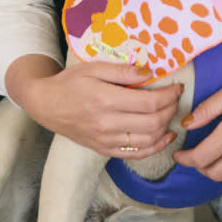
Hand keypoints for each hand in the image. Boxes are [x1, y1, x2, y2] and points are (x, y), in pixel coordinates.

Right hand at [5, 54, 181, 158]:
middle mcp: (107, 123)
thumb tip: (149, 73)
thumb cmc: (69, 83)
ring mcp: (106, 140)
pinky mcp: (104, 150)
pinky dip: (154, 147)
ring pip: (148, 140)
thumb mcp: (93, 67)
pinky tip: (163, 136)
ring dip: (166, 127)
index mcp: (105, 100)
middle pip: (153, 122)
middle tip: (175, 98)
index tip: (176, 87)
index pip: (149, 102)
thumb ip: (122, 71)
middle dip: (171, 110)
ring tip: (170, 114)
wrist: (45, 105)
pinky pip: (135, 154)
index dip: (169, 96)